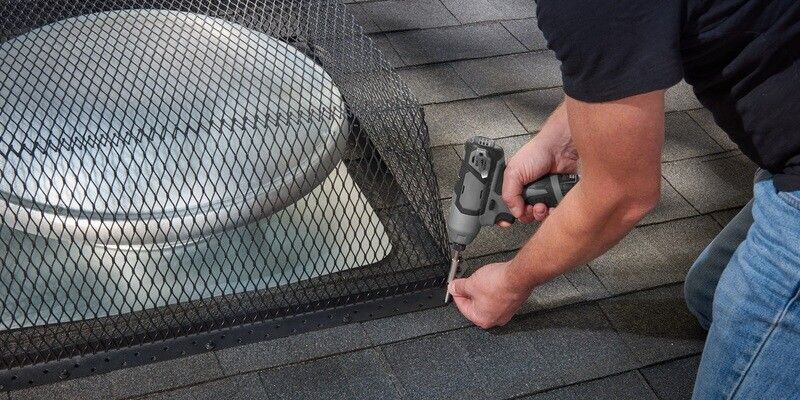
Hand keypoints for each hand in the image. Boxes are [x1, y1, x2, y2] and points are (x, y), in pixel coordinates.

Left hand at [448, 261, 530, 328]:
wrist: (518, 276)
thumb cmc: (498, 284)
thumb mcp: (471, 283)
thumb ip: (459, 287)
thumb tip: (453, 287)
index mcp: (481, 319)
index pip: (462, 307)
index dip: (457, 293)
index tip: (455, 286)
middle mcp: (494, 319)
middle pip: (475, 305)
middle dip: (470, 293)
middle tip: (467, 282)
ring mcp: (506, 313)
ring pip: (487, 302)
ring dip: (482, 291)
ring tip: (481, 280)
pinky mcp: (513, 304)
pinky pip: (498, 298)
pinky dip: (494, 290)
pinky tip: (493, 281)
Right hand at [501, 103, 578, 225]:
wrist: (559, 149)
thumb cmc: (536, 153)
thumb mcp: (513, 172)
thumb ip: (509, 194)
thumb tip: (515, 212)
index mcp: (512, 185)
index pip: (505, 205)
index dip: (505, 215)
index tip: (508, 221)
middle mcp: (525, 191)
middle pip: (522, 214)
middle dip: (526, 214)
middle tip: (529, 207)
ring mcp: (541, 194)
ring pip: (538, 215)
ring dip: (539, 214)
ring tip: (541, 205)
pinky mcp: (554, 196)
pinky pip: (553, 212)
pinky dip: (552, 212)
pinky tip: (551, 205)